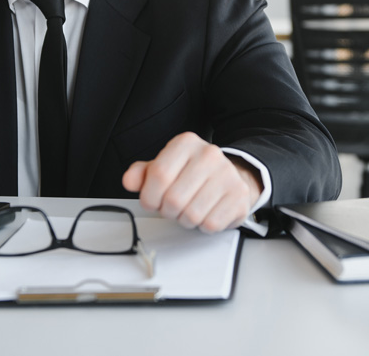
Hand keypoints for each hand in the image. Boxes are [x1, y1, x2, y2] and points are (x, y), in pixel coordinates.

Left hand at [122, 131, 262, 232]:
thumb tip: (129, 180)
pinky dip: (203, 225)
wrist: (229, 176)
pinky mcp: (239, 196)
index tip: (152, 200)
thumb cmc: (192, 174)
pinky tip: (206, 212)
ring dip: (185, 220)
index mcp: (186, 143)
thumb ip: (143, 173)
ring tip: (190, 208)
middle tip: (173, 207)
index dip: (149, 197)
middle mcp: (209, 155)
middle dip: (168, 211)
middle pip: (173, 199)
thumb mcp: (164, 167)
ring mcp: (227, 175)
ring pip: (192, 215)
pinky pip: (211, 224)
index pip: (158, 175)